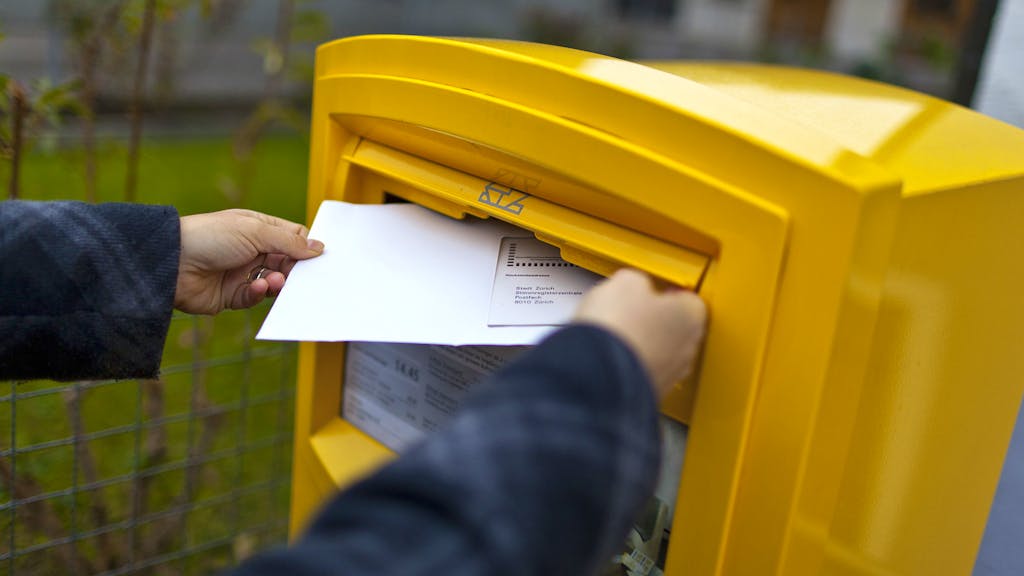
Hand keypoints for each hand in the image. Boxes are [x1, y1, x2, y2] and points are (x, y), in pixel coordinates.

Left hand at [175, 209, 323, 314]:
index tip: (319, 258)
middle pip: (287, 262)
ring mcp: (242, 273)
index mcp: (258, 229)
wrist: (170, 263)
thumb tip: (319, 247)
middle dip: (295, 270)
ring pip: (274, 282)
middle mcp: (252, 250)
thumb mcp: (254, 232)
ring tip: (275, 282)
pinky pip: (255, 298)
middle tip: (303, 276)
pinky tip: (256, 287)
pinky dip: (259, 293)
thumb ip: (289, 241)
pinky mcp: (232, 295)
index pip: (292, 237)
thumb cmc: (209, 237)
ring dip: (277, 283)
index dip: (306, 247)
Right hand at [574, 268, 706, 397]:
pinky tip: (609, 356)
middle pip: (677, 328)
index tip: (653, 290)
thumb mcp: (626, 283)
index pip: (690, 299)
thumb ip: (638, 282)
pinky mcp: (649, 393)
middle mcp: (687, 349)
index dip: (667, 293)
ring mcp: (670, 375)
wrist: (597, 373)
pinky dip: (629, 364)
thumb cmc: (618, 328)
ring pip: (660, 353)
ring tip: (615, 334)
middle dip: (656, 320)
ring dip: (642, 344)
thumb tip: (634, 287)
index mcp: (691, 316)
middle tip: (631, 310)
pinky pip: (642, 372)